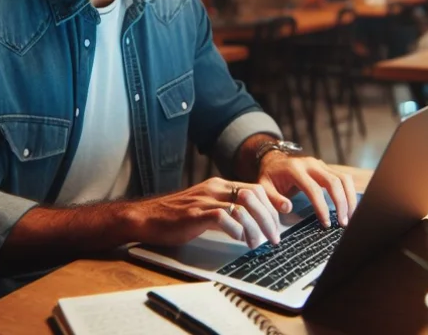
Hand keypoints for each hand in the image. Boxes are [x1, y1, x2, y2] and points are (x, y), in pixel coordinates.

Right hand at [128, 177, 280, 248]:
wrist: (146, 217)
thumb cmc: (176, 216)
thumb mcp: (206, 206)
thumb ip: (227, 208)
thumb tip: (253, 223)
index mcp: (219, 185)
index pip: (255, 189)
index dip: (271, 205)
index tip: (281, 220)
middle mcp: (214, 188)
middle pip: (253, 196)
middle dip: (269, 218)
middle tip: (274, 238)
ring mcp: (204, 200)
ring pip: (242, 205)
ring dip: (255, 226)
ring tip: (257, 243)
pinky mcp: (194, 214)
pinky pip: (223, 217)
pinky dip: (236, 229)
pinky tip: (239, 240)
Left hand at [257, 154, 357, 228]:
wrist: (274, 160)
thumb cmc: (270, 177)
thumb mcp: (264, 187)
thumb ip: (274, 199)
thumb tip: (287, 208)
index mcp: (295, 169)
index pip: (313, 189)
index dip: (322, 207)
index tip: (326, 224)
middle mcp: (311, 164)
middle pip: (333, 182)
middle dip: (341, 203)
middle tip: (343, 223)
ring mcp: (321, 164)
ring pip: (343, 178)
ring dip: (350, 198)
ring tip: (350, 217)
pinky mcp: (327, 167)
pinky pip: (343, 178)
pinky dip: (350, 191)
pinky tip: (350, 206)